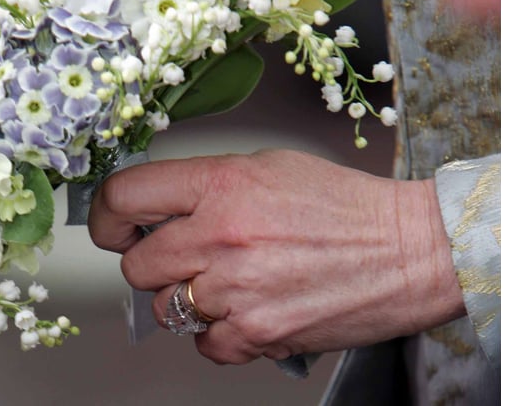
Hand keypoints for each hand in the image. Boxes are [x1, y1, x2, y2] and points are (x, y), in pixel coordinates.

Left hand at [88, 149, 464, 363]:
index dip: (107, 216)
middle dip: (154, 263)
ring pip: (167, 309)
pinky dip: (221, 335)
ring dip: (189, 301)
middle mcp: (221, 237)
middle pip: (136, 264)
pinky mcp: (256, 333)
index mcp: (221, 186)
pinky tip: (250, 309)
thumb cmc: (344, 207)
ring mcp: (236, 290)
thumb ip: (206, 186)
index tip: (112, 227)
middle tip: (184, 258)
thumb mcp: (268, 168)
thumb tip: (156, 208)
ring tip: (232, 283)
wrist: (406, 250)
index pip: (124, 197)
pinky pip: (204, 345)